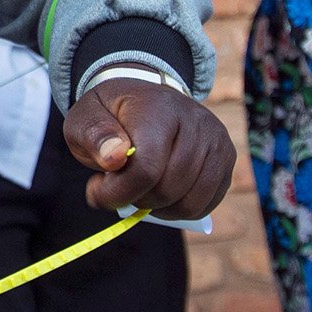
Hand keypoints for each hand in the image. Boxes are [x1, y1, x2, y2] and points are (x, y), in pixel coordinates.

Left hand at [63, 80, 233, 219]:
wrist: (144, 101)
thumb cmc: (111, 116)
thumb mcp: (85, 117)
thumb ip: (93, 135)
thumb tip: (115, 157)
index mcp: (159, 108)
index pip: (147, 168)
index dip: (118, 192)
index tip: (96, 190)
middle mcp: (196, 121)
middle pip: (168, 189)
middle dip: (135, 199)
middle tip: (117, 185)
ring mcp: (216, 140)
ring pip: (189, 202)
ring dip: (157, 207)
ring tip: (138, 189)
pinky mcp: (226, 159)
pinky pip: (205, 204)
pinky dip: (178, 210)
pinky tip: (159, 194)